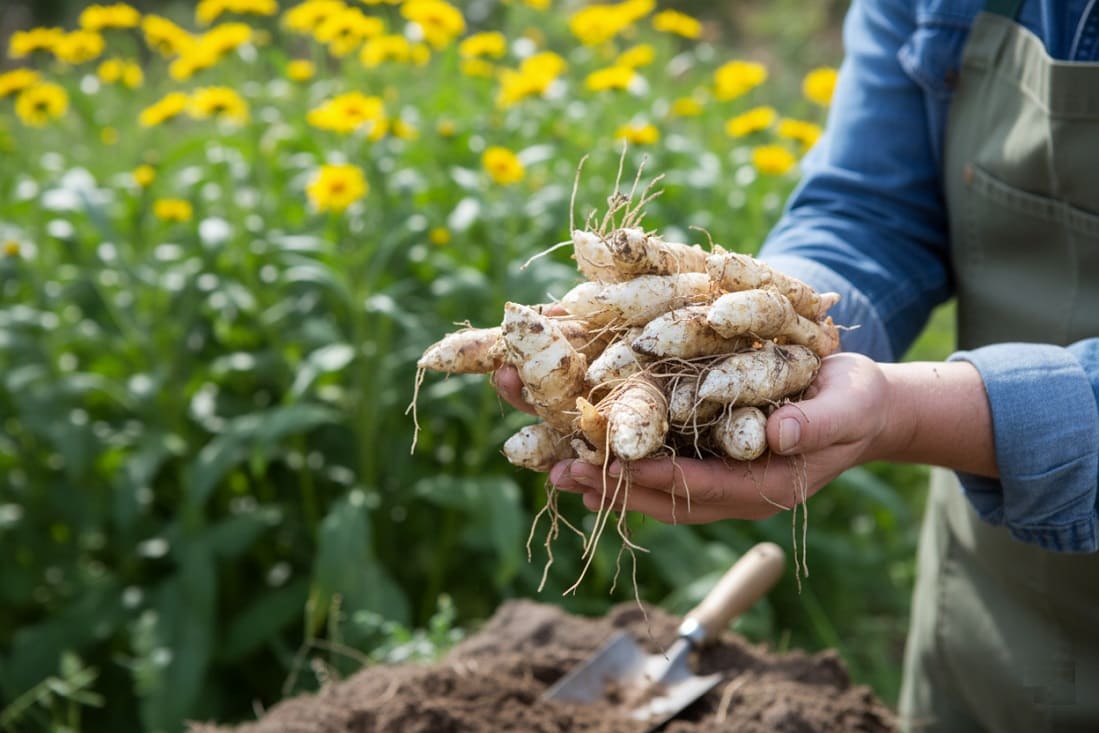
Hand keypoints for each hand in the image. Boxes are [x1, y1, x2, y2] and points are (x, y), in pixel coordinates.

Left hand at [547, 352, 893, 522]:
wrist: (858, 402)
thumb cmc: (857, 403)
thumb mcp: (848, 407)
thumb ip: (817, 425)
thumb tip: (779, 437)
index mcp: (764, 486)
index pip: (703, 490)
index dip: (658, 479)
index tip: (614, 468)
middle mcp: (731, 487)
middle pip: (663, 495)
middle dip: (611, 485)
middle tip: (560, 472)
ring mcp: (715, 472)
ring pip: (651, 482)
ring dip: (602, 473)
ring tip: (552, 463)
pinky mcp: (704, 449)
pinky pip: (655, 458)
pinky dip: (617, 451)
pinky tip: (582, 439)